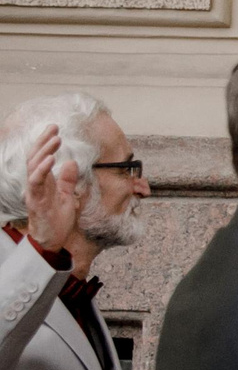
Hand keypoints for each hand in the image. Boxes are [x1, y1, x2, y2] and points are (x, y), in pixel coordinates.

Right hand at [21, 125, 87, 251]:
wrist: (52, 240)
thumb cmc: (57, 220)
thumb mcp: (68, 196)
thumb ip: (68, 180)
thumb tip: (72, 162)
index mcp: (44, 182)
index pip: (41, 158)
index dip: (45, 143)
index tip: (54, 129)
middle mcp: (36, 184)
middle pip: (35, 158)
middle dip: (43, 141)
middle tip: (54, 128)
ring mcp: (34, 191)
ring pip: (34, 166)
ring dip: (44, 151)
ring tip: (55, 140)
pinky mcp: (36, 200)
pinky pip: (36, 182)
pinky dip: (42, 169)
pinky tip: (51, 159)